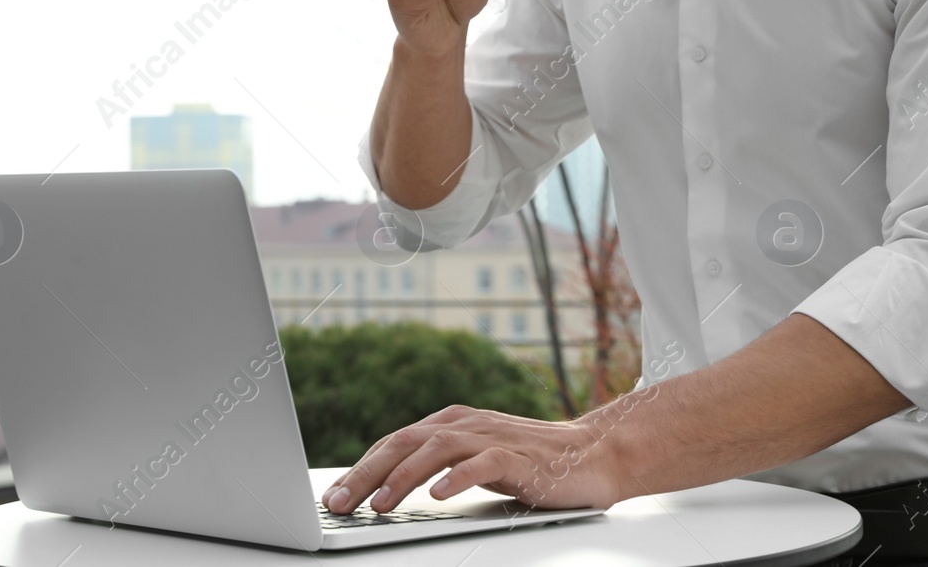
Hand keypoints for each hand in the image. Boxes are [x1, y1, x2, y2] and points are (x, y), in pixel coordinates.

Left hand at [320, 404, 624, 515]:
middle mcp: (467, 424)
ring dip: (403, 477)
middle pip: (406, 442)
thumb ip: (440, 465)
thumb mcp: (477, 459)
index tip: (333, 497)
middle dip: (366, 474)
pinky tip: (439, 495)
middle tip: (339, 504)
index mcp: (453, 422)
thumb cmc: (533, 461)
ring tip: (379, 504)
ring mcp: (493, 437)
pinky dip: (458, 477)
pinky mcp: (519, 456)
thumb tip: (385, 490)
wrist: (594, 453)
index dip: (360, 468)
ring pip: (437, 449)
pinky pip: (484, 462)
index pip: (395, 442)